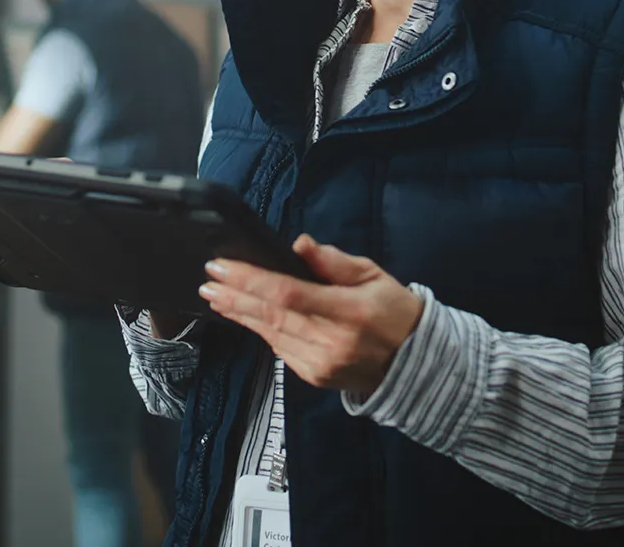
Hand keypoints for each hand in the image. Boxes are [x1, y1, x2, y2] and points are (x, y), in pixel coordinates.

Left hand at [199, 235, 423, 397]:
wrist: (415, 365)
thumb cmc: (395, 311)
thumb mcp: (374, 276)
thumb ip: (335, 262)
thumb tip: (299, 245)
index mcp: (349, 311)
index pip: (288, 294)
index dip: (251, 281)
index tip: (222, 267)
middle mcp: (331, 341)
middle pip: (271, 315)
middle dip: (235, 296)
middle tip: (208, 280)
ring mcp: (320, 364)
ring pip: (270, 334)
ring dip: (240, 313)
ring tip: (215, 296)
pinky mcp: (314, 377)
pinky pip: (279, 349)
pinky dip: (261, 330)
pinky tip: (244, 315)